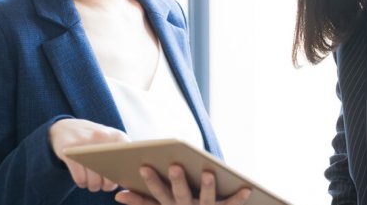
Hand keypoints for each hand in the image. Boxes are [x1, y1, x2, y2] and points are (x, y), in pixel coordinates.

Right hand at [49, 118, 130, 191]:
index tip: (122, 177)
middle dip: (108, 185)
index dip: (127, 172)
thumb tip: (131, 175)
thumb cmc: (94, 139)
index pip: (130, 157)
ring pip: (94, 179)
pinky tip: (83, 181)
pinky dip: (82, 183)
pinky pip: (80, 178)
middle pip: (111, 173)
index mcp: (117, 135)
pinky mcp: (69, 151)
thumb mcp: (111, 139)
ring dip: (94, 186)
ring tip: (94, 184)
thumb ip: (123, 152)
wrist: (65, 126)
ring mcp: (85, 143)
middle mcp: (102, 137)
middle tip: (105, 185)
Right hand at [114, 164, 250, 204]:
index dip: (151, 182)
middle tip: (175, 165)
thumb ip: (140, 203)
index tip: (144, 166)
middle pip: (180, 195)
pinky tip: (247, 188)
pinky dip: (239, 198)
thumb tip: (119, 195)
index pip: (157, 194)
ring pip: (206, 200)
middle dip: (177, 181)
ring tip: (207, 172)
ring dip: (207, 187)